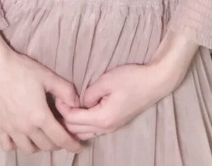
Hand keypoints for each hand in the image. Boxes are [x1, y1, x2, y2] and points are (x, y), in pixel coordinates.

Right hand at [0, 33, 83, 155]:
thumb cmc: (21, 69)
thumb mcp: (47, 76)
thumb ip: (65, 90)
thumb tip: (76, 103)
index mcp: (40, 116)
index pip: (60, 138)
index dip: (72, 144)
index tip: (78, 147)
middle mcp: (26, 127)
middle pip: (46, 146)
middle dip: (57, 143)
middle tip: (61, 134)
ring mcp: (10, 129)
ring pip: (28, 149)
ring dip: (39, 146)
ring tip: (42, 135)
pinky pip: (8, 146)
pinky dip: (16, 145)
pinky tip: (21, 136)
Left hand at [54, 62, 171, 139]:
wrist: (154, 82)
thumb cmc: (131, 79)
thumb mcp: (106, 81)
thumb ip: (89, 94)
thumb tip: (80, 102)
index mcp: (103, 118)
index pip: (73, 120)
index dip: (62, 108)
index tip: (57, 96)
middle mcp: (106, 128)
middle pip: (76, 130)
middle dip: (64, 118)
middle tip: (58, 102)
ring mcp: (112, 128)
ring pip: (85, 133)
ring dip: (73, 123)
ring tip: (67, 107)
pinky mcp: (115, 123)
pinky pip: (93, 129)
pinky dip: (83, 123)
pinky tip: (80, 112)